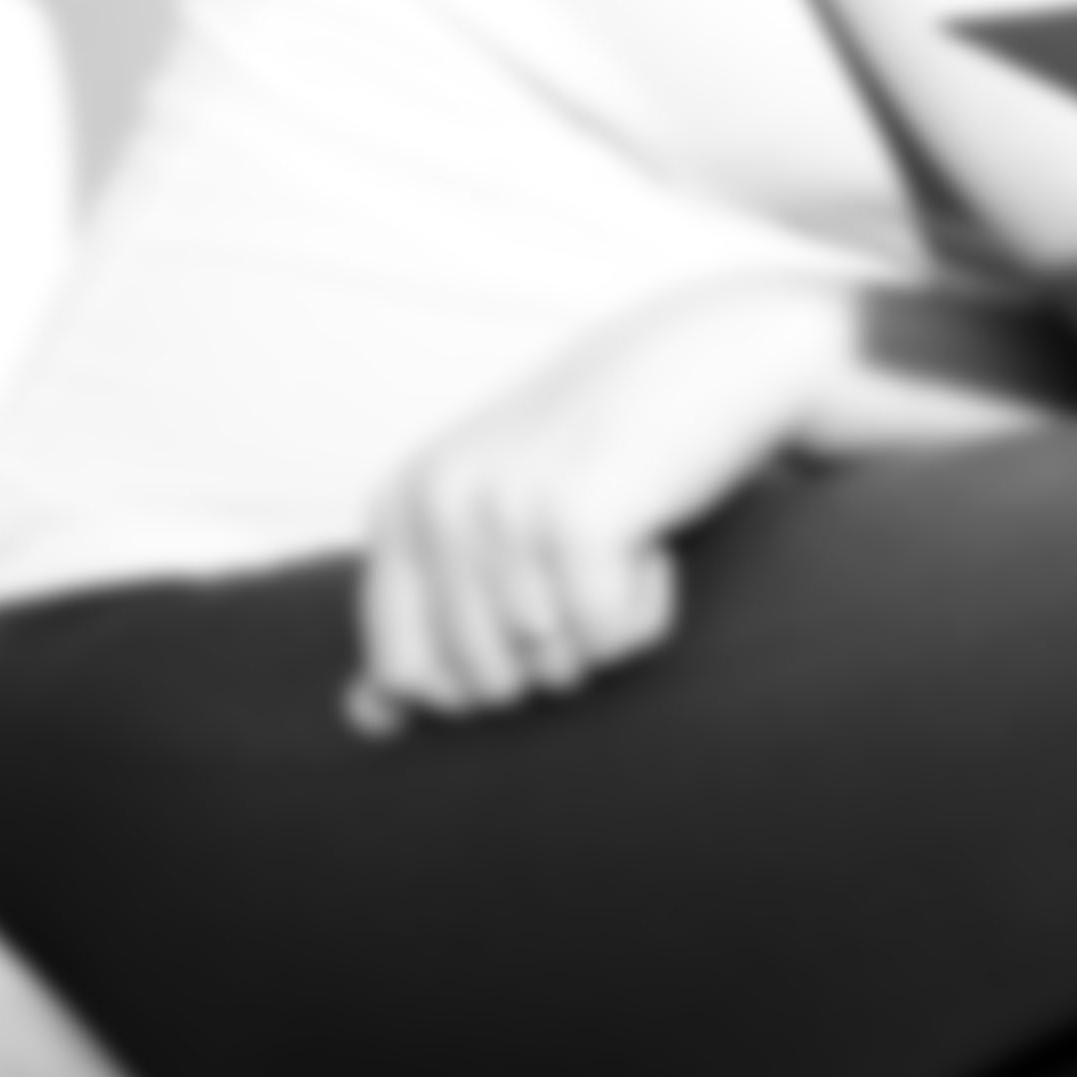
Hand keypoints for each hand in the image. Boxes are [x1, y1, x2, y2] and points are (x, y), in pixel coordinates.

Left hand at [348, 274, 855, 732]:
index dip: (470, 688)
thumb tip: (364, 720)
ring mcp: (502, 504)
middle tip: (587, 569)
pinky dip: (648, 616)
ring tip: (622, 544)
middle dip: (550, 659)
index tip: (529, 620)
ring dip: (607, 628)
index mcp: (399, 507)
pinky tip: (654, 542)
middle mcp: (437, 501)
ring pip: (551, 669)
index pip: (400, 673)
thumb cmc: (604, 457)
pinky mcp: (574, 516)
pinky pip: (606, 643)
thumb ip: (424, 624)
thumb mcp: (493, 533)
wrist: (712, 355)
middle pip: (480, 686)